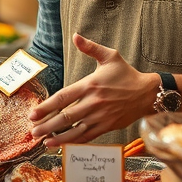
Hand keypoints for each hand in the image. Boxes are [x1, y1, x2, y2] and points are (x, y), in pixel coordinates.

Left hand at [29, 34, 156, 146]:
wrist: (148, 93)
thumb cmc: (127, 74)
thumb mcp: (110, 56)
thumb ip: (90, 48)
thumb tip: (75, 36)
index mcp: (90, 85)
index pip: (64, 97)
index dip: (47, 106)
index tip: (34, 113)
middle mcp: (93, 102)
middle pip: (66, 117)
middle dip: (48, 125)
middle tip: (33, 132)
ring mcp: (100, 117)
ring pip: (75, 130)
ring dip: (58, 137)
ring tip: (44, 142)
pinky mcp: (107, 126)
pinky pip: (88, 136)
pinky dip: (74, 142)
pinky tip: (62, 145)